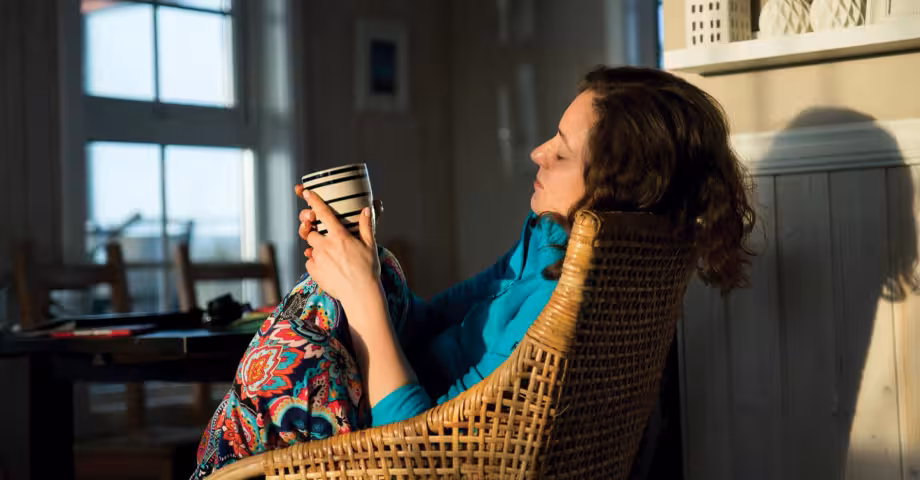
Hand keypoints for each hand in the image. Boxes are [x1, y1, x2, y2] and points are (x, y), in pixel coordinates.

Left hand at [297, 188, 379, 305]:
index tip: (306, 193)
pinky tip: (328, 269)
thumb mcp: (370, 246)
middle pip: (310, 233)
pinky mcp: (314, 271)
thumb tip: (367, 209)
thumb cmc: (368, 270)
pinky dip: (316, 263)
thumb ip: (366, 226)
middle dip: (315, 235)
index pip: (323, 213)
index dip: (313, 201)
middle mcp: (326, 245)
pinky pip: (310, 262)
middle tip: (328, 243)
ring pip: (311, 248)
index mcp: (339, 236)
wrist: (360, 294)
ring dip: (317, 250)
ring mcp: (318, 259)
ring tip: (332, 260)